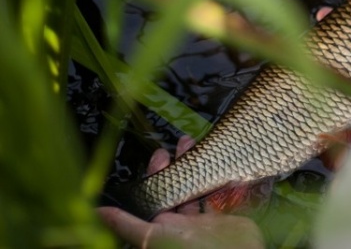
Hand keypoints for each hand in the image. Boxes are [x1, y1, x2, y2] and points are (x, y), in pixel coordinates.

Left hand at [98, 136, 263, 248]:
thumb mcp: (152, 237)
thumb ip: (126, 224)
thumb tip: (97, 212)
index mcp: (162, 226)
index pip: (156, 195)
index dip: (156, 174)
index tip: (160, 154)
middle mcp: (181, 223)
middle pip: (177, 188)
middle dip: (178, 165)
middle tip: (181, 144)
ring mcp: (202, 222)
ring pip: (197, 189)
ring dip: (197, 169)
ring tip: (197, 147)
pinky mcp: (222, 220)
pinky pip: (219, 198)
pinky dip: (221, 184)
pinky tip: (221, 169)